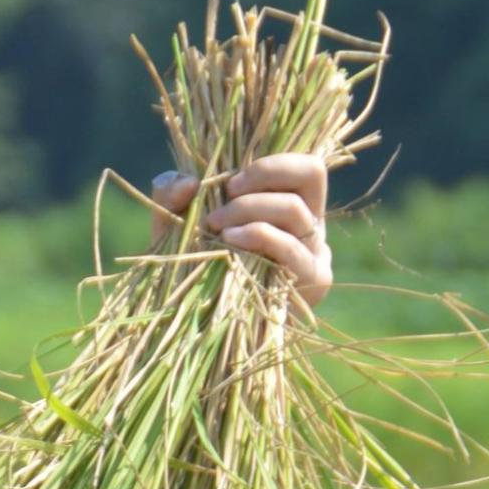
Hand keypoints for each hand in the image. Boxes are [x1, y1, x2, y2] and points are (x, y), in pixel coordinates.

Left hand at [151, 153, 331, 308]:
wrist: (204, 324)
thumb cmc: (198, 267)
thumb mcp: (179, 225)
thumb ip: (172, 194)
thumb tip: (188, 182)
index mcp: (293, 202)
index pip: (306, 164)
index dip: (271, 164)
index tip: (230, 183)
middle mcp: (312, 224)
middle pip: (311, 175)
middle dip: (262, 178)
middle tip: (224, 199)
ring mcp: (316, 251)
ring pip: (295, 210)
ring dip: (250, 210)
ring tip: (217, 226)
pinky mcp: (313, 281)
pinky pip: (291, 247)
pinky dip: (259, 235)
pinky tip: (231, 242)